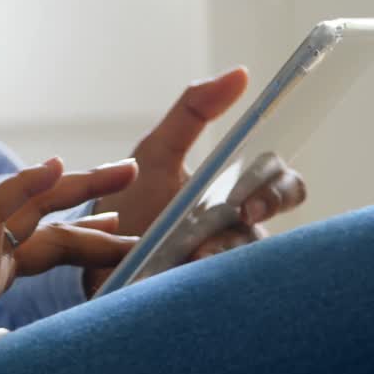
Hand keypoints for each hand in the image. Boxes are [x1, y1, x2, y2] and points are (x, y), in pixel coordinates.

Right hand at [0, 157, 138, 343]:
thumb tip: (5, 337)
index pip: (44, 244)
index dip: (81, 234)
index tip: (116, 228)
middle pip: (47, 213)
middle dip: (90, 191)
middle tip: (133, 173)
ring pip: (33, 202)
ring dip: (79, 181)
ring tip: (125, 169)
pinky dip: (24, 185)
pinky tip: (55, 169)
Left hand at [85, 68, 306, 293]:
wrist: (91, 259)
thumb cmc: (132, 203)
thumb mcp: (156, 153)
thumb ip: (194, 111)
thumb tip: (241, 72)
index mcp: (235, 194)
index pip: (282, 186)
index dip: (279, 191)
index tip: (249, 203)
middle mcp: (239, 234)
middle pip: (275, 231)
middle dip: (256, 231)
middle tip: (230, 230)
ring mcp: (224, 269)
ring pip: (245, 266)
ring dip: (218, 260)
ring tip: (187, 259)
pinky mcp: (204, 302)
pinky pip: (222, 298)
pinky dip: (201, 289)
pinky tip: (175, 282)